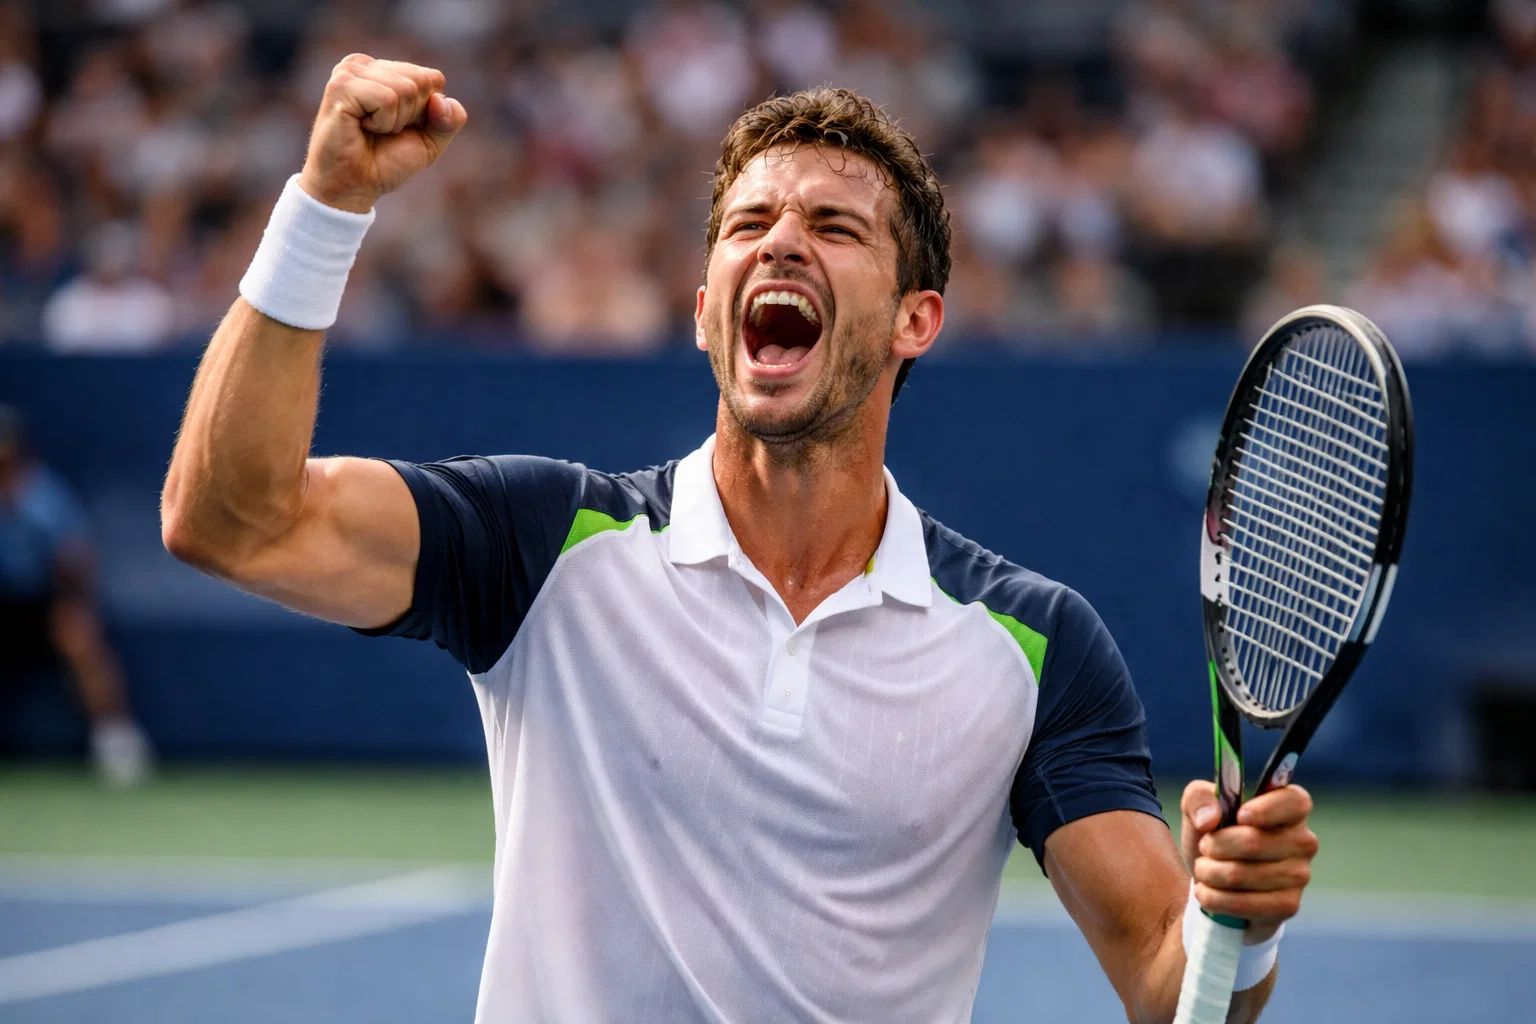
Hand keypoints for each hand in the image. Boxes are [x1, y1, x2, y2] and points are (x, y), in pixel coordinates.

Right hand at [298, 54, 467, 213]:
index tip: (399, 127)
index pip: (432, 78)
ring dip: (395, 121)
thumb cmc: (384, 163)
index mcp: (383, 69)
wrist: (353, 187)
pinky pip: (387, 99)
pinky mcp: (341, 85)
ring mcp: (350, 71)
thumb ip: (449, 120)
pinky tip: (361, 127)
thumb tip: (442, 99)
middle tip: (383, 131)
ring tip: (370, 129)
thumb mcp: (429, 142)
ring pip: (406, 89)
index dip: (426, 112)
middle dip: (411, 116)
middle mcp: (365, 64)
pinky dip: (383, 122)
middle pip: (421, 82)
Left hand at [1179, 780, 1317, 943]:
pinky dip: (1214, 898)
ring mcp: (1299, 875)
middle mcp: (1303, 841)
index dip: (1266, 809)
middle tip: (1205, 847)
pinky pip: (1245, 904)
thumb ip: (1199, 797)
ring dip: (1209, 873)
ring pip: (1241, 874)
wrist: (1214, 877)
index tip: (1239, 816)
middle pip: (1253, 842)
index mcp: (1290, 807)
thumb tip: (1209, 819)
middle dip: (1214, 846)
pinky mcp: (1288, 905)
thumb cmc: (1214, 834)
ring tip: (1204, 869)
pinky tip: (1207, 891)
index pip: (1295, 802)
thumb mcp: (1199, 805)